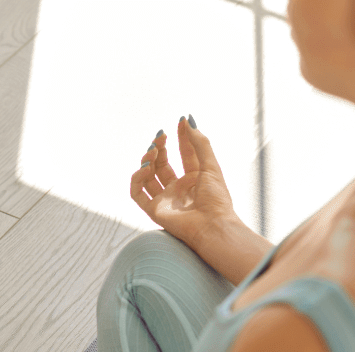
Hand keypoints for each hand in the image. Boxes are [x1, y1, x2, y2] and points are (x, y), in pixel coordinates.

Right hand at [130, 117, 240, 252]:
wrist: (212, 227)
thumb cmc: (217, 199)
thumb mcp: (210, 165)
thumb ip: (200, 143)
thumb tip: (187, 120)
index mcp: (195, 179)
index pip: (184, 153)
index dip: (181, 137)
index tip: (179, 122)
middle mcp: (178, 188)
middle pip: (163, 163)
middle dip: (160, 147)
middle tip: (161, 136)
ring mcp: (165, 199)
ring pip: (148, 176)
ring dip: (148, 160)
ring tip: (153, 150)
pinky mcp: (154, 210)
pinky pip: (137, 192)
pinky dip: (137, 178)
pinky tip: (146, 167)